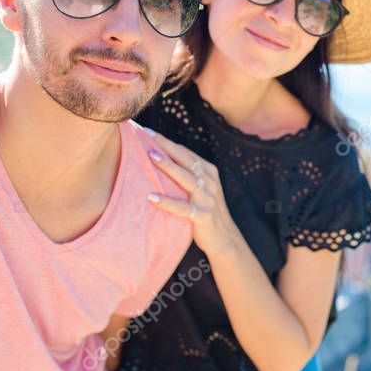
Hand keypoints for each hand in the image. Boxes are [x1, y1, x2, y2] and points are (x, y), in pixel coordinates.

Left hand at [144, 129, 243, 257]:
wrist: (224, 238)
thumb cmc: (205, 210)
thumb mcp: (201, 188)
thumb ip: (188, 174)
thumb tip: (161, 158)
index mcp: (208, 172)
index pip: (185, 152)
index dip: (167, 141)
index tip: (147, 132)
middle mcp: (209, 182)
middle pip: (185, 159)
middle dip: (166, 146)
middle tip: (146, 135)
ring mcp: (207, 198)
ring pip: (186, 178)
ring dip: (168, 167)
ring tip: (150, 157)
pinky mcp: (203, 216)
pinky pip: (182, 208)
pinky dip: (166, 202)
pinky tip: (151, 197)